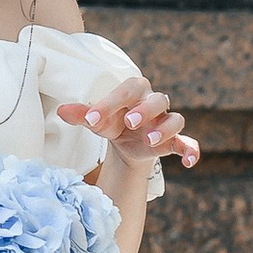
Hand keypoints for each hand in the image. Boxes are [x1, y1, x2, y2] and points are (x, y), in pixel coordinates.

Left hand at [58, 85, 197, 170]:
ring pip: (175, 119)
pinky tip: (189, 161)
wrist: (125, 141)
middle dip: (145, 110)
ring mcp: (165, 122)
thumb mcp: (96, 120)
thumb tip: (62, 111)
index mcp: (133, 91)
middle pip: (157, 100)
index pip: (125, 91)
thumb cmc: (111, 122)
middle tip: (129, 121)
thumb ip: (81, 114)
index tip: (90, 120)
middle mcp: (153, 103)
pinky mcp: (173, 141)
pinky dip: (191, 149)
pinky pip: (188, 142)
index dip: (109, 103)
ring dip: (165, 129)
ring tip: (151, 141)